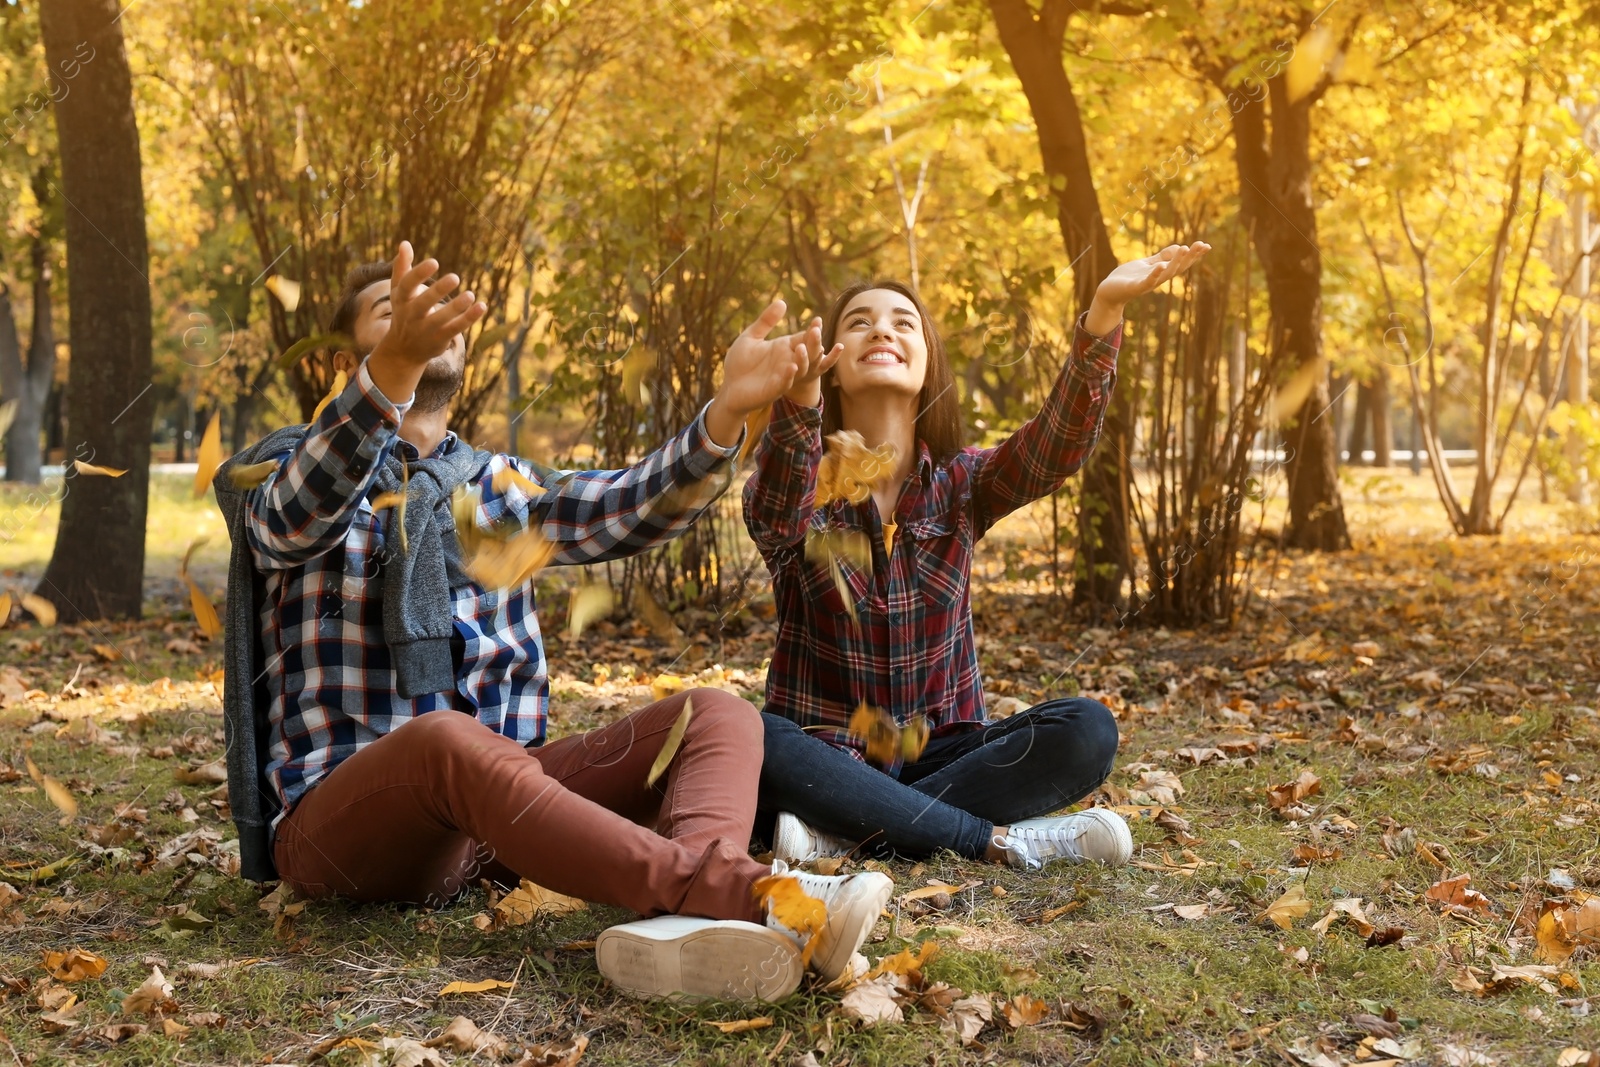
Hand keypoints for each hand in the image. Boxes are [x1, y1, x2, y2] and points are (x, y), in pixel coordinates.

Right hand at [370, 241, 486, 368]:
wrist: (403, 350)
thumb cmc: (404, 311)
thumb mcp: (399, 291)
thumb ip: (402, 268)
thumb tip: (404, 243)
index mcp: (401, 299)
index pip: (407, 285)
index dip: (419, 274)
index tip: (434, 262)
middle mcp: (411, 315)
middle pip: (423, 303)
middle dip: (438, 291)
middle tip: (455, 277)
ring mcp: (425, 329)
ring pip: (441, 319)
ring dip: (456, 307)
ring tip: (470, 294)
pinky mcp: (440, 339)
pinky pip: (456, 329)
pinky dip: (469, 318)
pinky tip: (482, 306)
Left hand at [704, 299, 840, 445]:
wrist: (729, 387)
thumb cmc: (740, 363)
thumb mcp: (751, 337)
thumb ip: (766, 321)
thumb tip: (782, 301)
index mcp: (784, 348)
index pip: (804, 338)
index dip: (812, 330)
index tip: (817, 321)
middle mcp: (787, 362)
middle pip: (808, 353)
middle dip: (813, 343)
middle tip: (816, 331)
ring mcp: (782, 377)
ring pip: (800, 369)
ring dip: (803, 359)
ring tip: (800, 347)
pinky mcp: (773, 390)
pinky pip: (785, 384)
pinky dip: (789, 376)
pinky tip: (791, 367)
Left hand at [1085, 241, 1211, 335]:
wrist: (1108, 292)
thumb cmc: (1127, 278)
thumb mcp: (1147, 264)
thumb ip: (1161, 257)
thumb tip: (1180, 247)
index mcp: (1161, 273)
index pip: (1181, 264)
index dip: (1194, 256)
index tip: (1206, 246)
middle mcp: (1157, 279)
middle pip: (1177, 268)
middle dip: (1190, 257)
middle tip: (1202, 245)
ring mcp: (1147, 284)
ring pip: (1165, 274)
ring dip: (1176, 262)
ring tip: (1185, 248)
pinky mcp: (1134, 287)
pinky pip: (1147, 281)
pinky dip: (1154, 274)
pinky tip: (1161, 265)